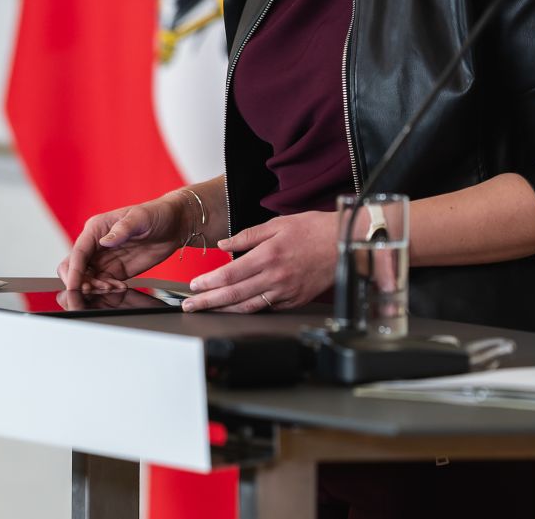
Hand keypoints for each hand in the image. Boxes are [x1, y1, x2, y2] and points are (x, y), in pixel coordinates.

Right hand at [57, 195, 187, 292]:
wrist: (175, 225)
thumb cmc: (157, 214)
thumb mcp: (141, 217)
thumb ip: (123, 229)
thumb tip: (105, 241)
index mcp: (96, 228)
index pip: (78, 252)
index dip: (74, 271)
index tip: (74, 286)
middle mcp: (96, 244)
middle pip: (75, 268)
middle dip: (81, 281)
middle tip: (99, 288)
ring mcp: (105, 259)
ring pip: (87, 279)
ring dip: (95, 287)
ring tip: (114, 287)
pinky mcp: (116, 270)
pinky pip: (103, 284)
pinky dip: (108, 289)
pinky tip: (121, 287)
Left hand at [183, 210, 335, 312]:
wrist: (344, 243)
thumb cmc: (314, 230)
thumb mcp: (278, 223)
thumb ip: (248, 235)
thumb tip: (224, 245)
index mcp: (268, 256)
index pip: (230, 274)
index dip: (209, 283)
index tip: (194, 286)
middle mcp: (275, 277)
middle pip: (233, 295)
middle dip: (207, 302)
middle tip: (190, 306)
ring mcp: (285, 292)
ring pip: (248, 307)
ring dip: (223, 310)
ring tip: (207, 310)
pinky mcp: (294, 301)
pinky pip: (266, 308)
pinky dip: (248, 310)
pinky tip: (236, 309)